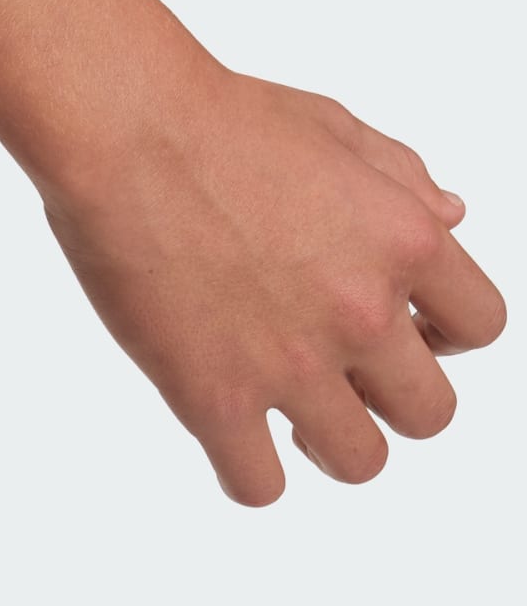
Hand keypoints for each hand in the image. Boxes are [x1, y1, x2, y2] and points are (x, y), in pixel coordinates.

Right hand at [43, 67, 505, 504]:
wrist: (126, 134)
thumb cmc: (217, 118)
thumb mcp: (336, 129)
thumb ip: (403, 180)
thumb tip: (454, 216)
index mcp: (407, 242)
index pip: (479, 329)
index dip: (442, 338)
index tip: (400, 331)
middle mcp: (365, 312)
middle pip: (430, 415)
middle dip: (389, 403)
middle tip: (338, 381)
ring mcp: (292, 364)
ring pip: (359, 463)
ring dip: (328, 446)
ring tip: (285, 419)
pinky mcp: (214, 398)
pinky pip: (257, 487)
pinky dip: (248, 474)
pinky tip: (228, 440)